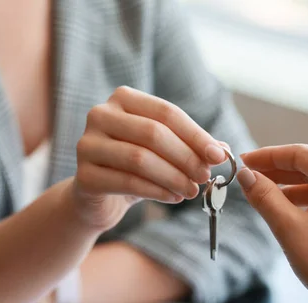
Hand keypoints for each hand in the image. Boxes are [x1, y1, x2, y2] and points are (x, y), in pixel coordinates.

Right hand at [74, 86, 228, 230]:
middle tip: (205, 176)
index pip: (166, 112)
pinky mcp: (84, 176)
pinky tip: (174, 198)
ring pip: (140, 159)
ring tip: (192, 191)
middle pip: (153, 133)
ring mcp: (87, 145)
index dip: (195, 135)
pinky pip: (128, 182)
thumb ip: (191, 146)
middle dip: (185, 157)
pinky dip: (157, 192)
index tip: (218, 155)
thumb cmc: (135, 167)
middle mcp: (100, 115)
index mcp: (122, 99)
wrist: (99, 198)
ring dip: (173, 177)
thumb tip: (223, 149)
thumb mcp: (164, 151)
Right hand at [237, 144, 307, 302]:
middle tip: (250, 179)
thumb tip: (247, 176)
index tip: (243, 162)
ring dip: (294, 190)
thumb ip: (264, 196)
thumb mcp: (288, 227)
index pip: (299, 154)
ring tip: (267, 199)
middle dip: (279, 174)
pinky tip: (295, 216)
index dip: (266, 157)